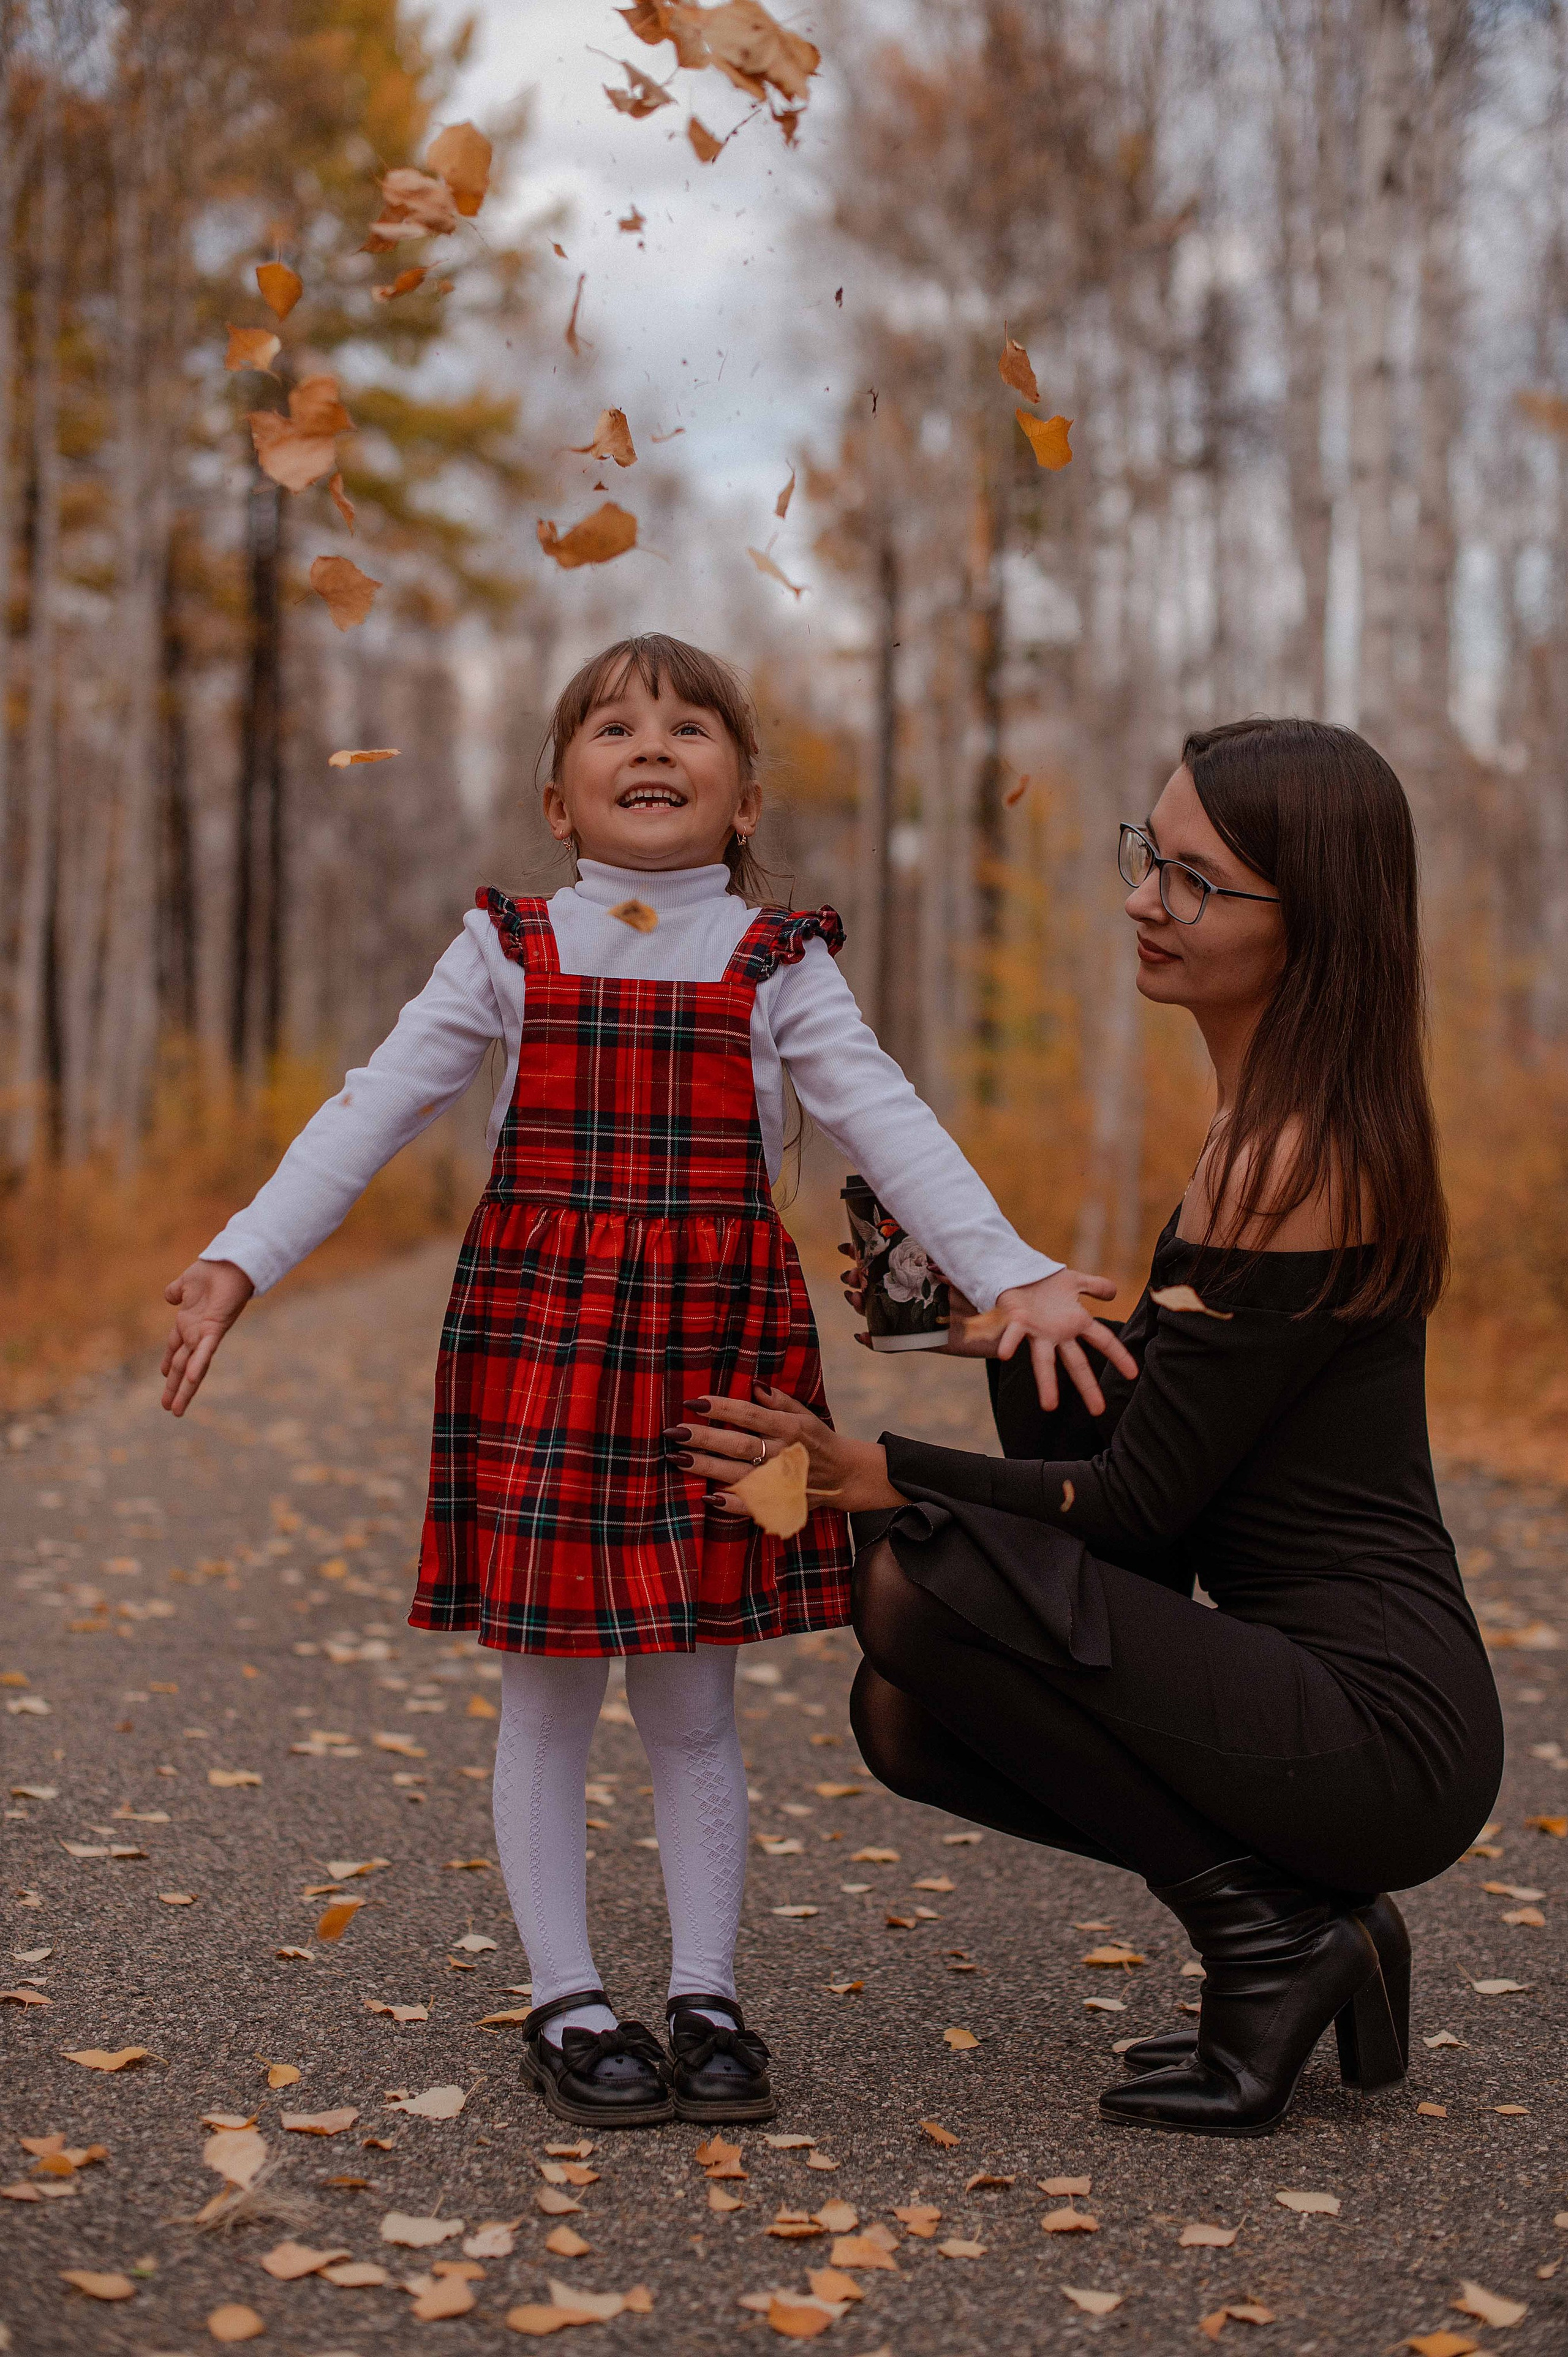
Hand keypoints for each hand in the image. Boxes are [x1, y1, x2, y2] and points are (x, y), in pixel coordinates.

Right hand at [160, 1258, 253, 1416]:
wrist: (229, 1261)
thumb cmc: (212, 1271)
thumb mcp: (186, 1283)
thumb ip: (176, 1291)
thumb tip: (169, 1297)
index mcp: (188, 1323)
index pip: (176, 1348)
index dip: (170, 1363)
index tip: (165, 1376)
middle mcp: (196, 1333)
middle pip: (183, 1365)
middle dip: (176, 1387)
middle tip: (169, 1408)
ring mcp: (206, 1333)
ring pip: (192, 1367)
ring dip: (184, 1389)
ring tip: (176, 1410)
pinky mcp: (215, 1329)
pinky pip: (205, 1350)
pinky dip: (198, 1365)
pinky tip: (192, 1380)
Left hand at [666, 1383, 901, 1513]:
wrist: (845, 1476)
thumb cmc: (818, 1439)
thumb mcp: (805, 1413)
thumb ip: (778, 1400)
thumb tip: (753, 1384)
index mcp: (790, 1428)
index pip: (750, 1415)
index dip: (722, 1408)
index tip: (694, 1402)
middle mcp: (784, 1454)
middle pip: (738, 1445)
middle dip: (705, 1438)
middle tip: (675, 1431)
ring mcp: (780, 1481)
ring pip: (739, 1474)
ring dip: (706, 1468)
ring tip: (678, 1459)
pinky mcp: (780, 1502)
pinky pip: (752, 1505)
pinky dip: (731, 1503)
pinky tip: (707, 1497)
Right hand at [838, 1245, 989, 1357]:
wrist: (1012, 1323)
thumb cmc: (992, 1290)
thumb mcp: (966, 1268)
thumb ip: (945, 1261)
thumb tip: (926, 1257)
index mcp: (924, 1275)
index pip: (889, 1262)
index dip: (865, 1255)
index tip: (846, 1247)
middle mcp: (918, 1295)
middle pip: (878, 1287)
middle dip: (858, 1280)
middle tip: (851, 1275)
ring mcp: (919, 1318)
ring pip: (883, 1312)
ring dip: (863, 1306)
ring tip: (853, 1297)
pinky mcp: (928, 1340)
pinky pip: (898, 1343)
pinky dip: (878, 1341)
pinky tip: (863, 1335)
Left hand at [992, 1267, 1138, 1413]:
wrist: (1017, 1271)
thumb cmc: (1045, 1282)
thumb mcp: (1075, 1282)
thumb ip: (1095, 1287)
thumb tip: (1114, 1292)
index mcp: (1075, 1322)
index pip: (1103, 1340)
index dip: (1118, 1355)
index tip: (1133, 1374)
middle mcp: (1058, 1333)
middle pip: (1076, 1362)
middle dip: (1087, 1386)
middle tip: (1099, 1411)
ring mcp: (1038, 1331)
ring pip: (1044, 1361)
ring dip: (1047, 1383)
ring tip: (1050, 1406)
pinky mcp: (1017, 1322)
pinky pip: (1013, 1334)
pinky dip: (1009, 1343)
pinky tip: (1004, 1355)